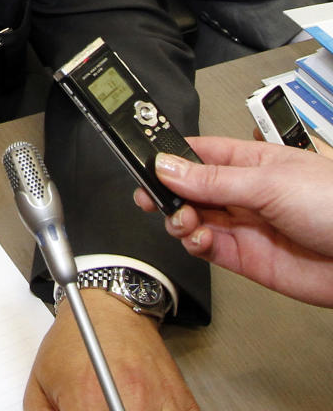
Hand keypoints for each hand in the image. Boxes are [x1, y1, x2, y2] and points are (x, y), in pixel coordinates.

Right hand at [139, 136, 332, 306]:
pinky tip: (199, 238)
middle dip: (167, 192)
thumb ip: (213, 180)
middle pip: (189, 188)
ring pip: (193, 218)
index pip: (198, 153)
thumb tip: (168, 168)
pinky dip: (195, 244)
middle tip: (152, 197)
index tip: (142, 161)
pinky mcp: (247, 258)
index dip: (168, 156)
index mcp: (251, 160)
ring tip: (184, 220)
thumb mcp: (269, 182)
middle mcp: (245, 192)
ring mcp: (245, 225)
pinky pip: (208, 248)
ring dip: (179, 219)